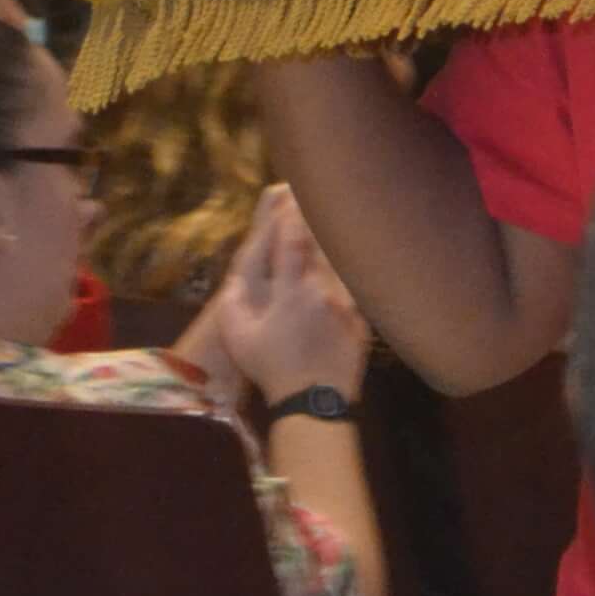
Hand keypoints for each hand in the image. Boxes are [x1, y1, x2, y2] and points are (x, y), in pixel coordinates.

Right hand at [199, 186, 371, 408]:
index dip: (290, 213)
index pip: (291, 239)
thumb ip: (231, 301)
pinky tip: (357, 256)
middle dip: (318, 217)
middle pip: (324, 241)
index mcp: (291, 289)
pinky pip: (358, 286)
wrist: (312, 402)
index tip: (290, 193)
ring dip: (338, 241)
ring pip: (344, 261)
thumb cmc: (270, 368)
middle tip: (316, 196)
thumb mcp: (238, 336)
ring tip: (339, 217)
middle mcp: (323, 289)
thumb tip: (234, 274)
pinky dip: (354, 270)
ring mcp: (348, 304)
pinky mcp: (363, 318)